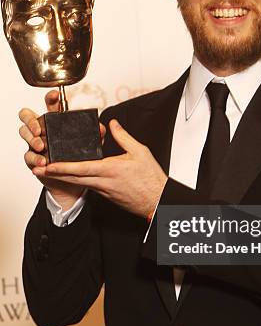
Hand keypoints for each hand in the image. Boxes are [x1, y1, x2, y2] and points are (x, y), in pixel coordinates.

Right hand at [19, 90, 106, 210]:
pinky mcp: (32, 158)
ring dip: (32, 139)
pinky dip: (34, 158)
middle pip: (27, 115)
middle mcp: (43, 129)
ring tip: (42, 146)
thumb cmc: (78, 158)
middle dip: (31, 120)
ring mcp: (35, 143)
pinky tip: (42, 161)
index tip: (55, 95)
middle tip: (39, 129)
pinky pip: (27, 155)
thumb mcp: (89, 145)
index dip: (50, 98)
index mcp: (56, 122)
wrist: (71, 181)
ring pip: (24, 133)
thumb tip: (102, 128)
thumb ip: (95, 135)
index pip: (50, 105)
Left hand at [32, 119, 167, 218]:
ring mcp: (104, 190)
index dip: (62, 167)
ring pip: (78, 183)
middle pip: (73, 178)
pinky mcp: (106, 195)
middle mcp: (103, 182)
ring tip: (47, 171)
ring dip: (62, 178)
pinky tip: (71, 177)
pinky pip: (88, 186)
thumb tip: (112, 124)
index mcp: (110, 170)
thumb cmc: (150, 178)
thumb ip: (124, 137)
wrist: (157, 201)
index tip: (48, 164)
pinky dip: (76, 181)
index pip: (81, 168)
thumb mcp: (140, 152)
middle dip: (53, 173)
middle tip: (37, 168)